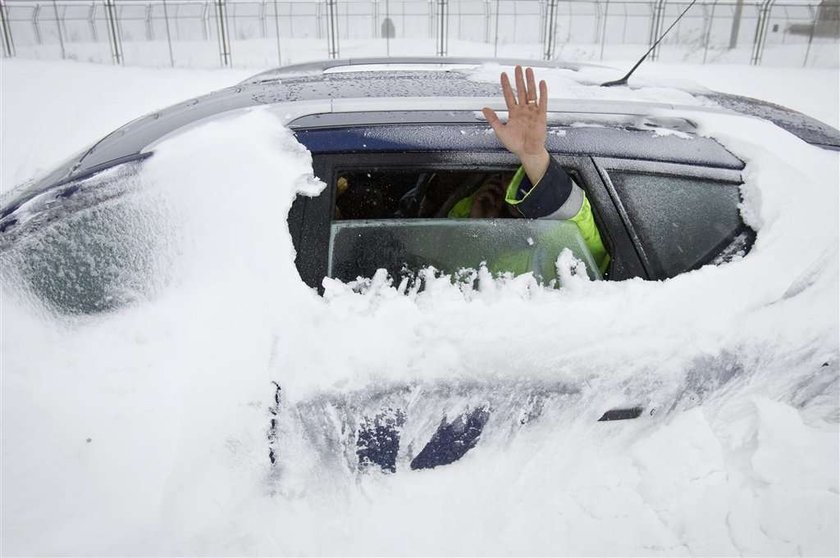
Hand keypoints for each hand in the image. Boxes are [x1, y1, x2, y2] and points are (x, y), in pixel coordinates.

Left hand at [482, 66, 549, 185]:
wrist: (527, 152)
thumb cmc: (516, 144)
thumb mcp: (500, 131)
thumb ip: (493, 119)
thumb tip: (484, 108)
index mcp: (514, 113)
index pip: (509, 95)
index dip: (506, 85)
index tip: (503, 75)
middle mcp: (523, 110)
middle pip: (521, 91)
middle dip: (519, 79)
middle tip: (517, 67)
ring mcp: (532, 112)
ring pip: (531, 93)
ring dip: (529, 82)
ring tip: (528, 70)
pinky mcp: (541, 116)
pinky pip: (542, 102)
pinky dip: (542, 92)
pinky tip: (541, 83)